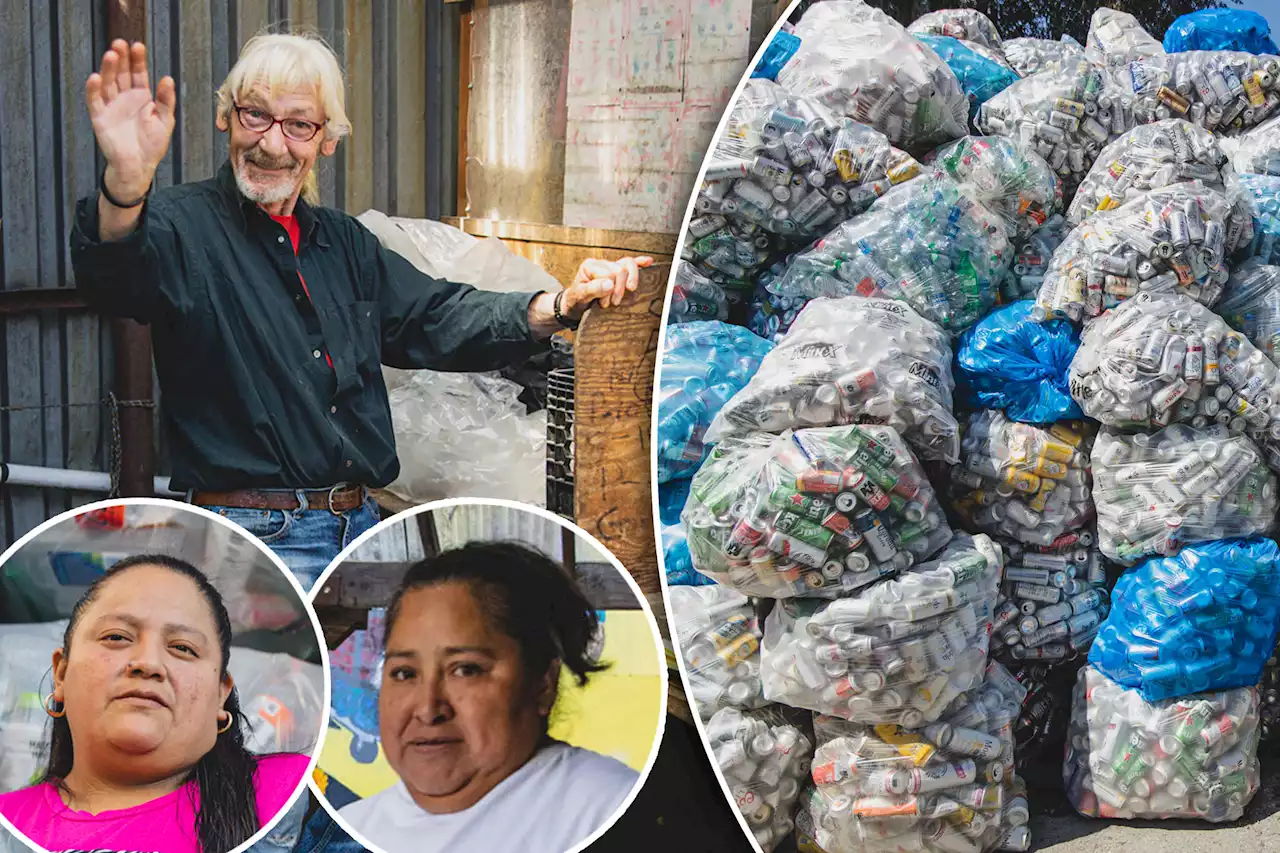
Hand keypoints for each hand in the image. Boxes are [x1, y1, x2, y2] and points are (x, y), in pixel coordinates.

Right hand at [86, 40, 175, 197]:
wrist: (139, 166)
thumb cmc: (152, 144)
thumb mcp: (165, 120)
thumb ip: (166, 100)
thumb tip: (167, 79)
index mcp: (141, 97)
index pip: (138, 74)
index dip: (137, 60)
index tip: (138, 45)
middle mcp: (124, 98)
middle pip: (121, 74)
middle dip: (122, 59)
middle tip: (121, 43)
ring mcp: (111, 106)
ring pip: (108, 83)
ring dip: (109, 69)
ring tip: (112, 55)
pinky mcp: (100, 117)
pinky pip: (95, 101)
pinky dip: (93, 89)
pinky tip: (95, 77)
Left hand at [559, 255, 655, 318]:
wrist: (573, 306)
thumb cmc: (575, 301)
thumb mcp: (579, 297)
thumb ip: (592, 289)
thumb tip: (610, 284)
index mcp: (590, 266)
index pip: (609, 273)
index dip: (610, 290)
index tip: (604, 304)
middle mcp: (600, 263)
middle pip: (620, 269)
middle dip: (619, 288)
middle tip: (612, 303)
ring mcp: (609, 266)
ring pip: (628, 264)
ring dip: (631, 279)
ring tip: (630, 290)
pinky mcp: (616, 272)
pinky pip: (630, 264)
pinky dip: (640, 263)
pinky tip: (649, 262)